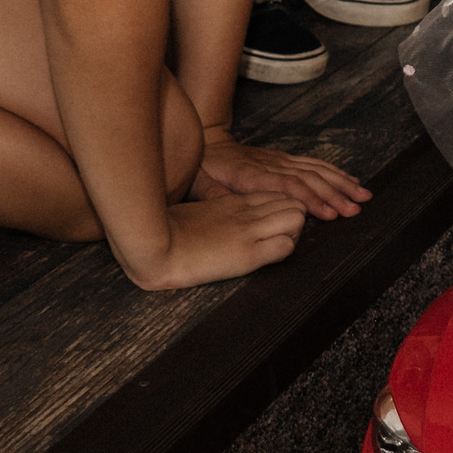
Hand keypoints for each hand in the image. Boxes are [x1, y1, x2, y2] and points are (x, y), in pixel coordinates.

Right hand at [120, 192, 314, 290]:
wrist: (155, 249)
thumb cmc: (169, 234)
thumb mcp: (199, 212)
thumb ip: (219, 209)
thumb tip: (224, 218)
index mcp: (234, 200)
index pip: (279, 194)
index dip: (284, 209)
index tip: (274, 225)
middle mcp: (247, 212)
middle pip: (295, 204)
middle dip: (295, 221)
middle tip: (280, 237)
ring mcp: (249, 231)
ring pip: (297, 220)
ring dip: (293, 234)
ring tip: (275, 247)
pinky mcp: (247, 253)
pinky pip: (286, 246)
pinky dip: (285, 250)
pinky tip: (268, 257)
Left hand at [196, 133, 369, 219]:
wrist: (207, 143)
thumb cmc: (203, 169)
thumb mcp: (201, 185)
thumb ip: (216, 197)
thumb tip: (229, 209)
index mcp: (253, 176)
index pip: (290, 187)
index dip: (312, 200)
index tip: (331, 214)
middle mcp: (272, 165)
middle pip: (310, 178)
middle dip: (336, 194)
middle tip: (356, 209)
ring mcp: (280, 160)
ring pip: (316, 169)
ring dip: (341, 182)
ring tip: (363, 195)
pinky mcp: (284, 158)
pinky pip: (313, 163)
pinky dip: (334, 171)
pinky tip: (349, 179)